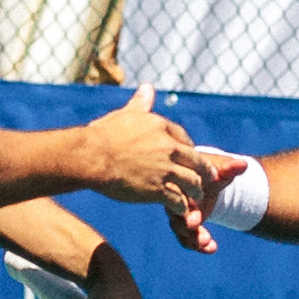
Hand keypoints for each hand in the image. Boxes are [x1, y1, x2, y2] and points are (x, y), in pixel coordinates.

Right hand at [78, 85, 203, 216]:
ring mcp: (165, 169)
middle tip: (207, 179)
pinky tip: (181, 210)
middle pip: (196, 161)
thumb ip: (140, 103)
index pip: (185, 139)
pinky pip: (178, 201)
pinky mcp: (158, 190)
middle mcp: (168, 147)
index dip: (189, 150)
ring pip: (192, 182)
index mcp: (161, 127)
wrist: (91, 157)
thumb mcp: (125, 114)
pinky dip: (182, 207)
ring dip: (195, 191)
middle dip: (204, 171)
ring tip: (195, 198)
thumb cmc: (102, 135)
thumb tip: (148, 87)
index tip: (190, 158)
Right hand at [165, 148, 252, 254]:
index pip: (179, 197)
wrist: (207, 179)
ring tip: (209, 245)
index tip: (198, 217)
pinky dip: (198, 246)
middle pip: (177, 217)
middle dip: (190, 229)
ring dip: (194, 240)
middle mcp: (175, 201)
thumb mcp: (220, 170)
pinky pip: (187, 239)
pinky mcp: (184, 226)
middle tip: (202, 238)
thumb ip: (230, 169)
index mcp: (180, 186)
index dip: (188, 207)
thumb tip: (244, 164)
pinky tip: (212, 249)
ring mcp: (178, 215)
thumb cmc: (210, 171)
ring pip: (182, 231)